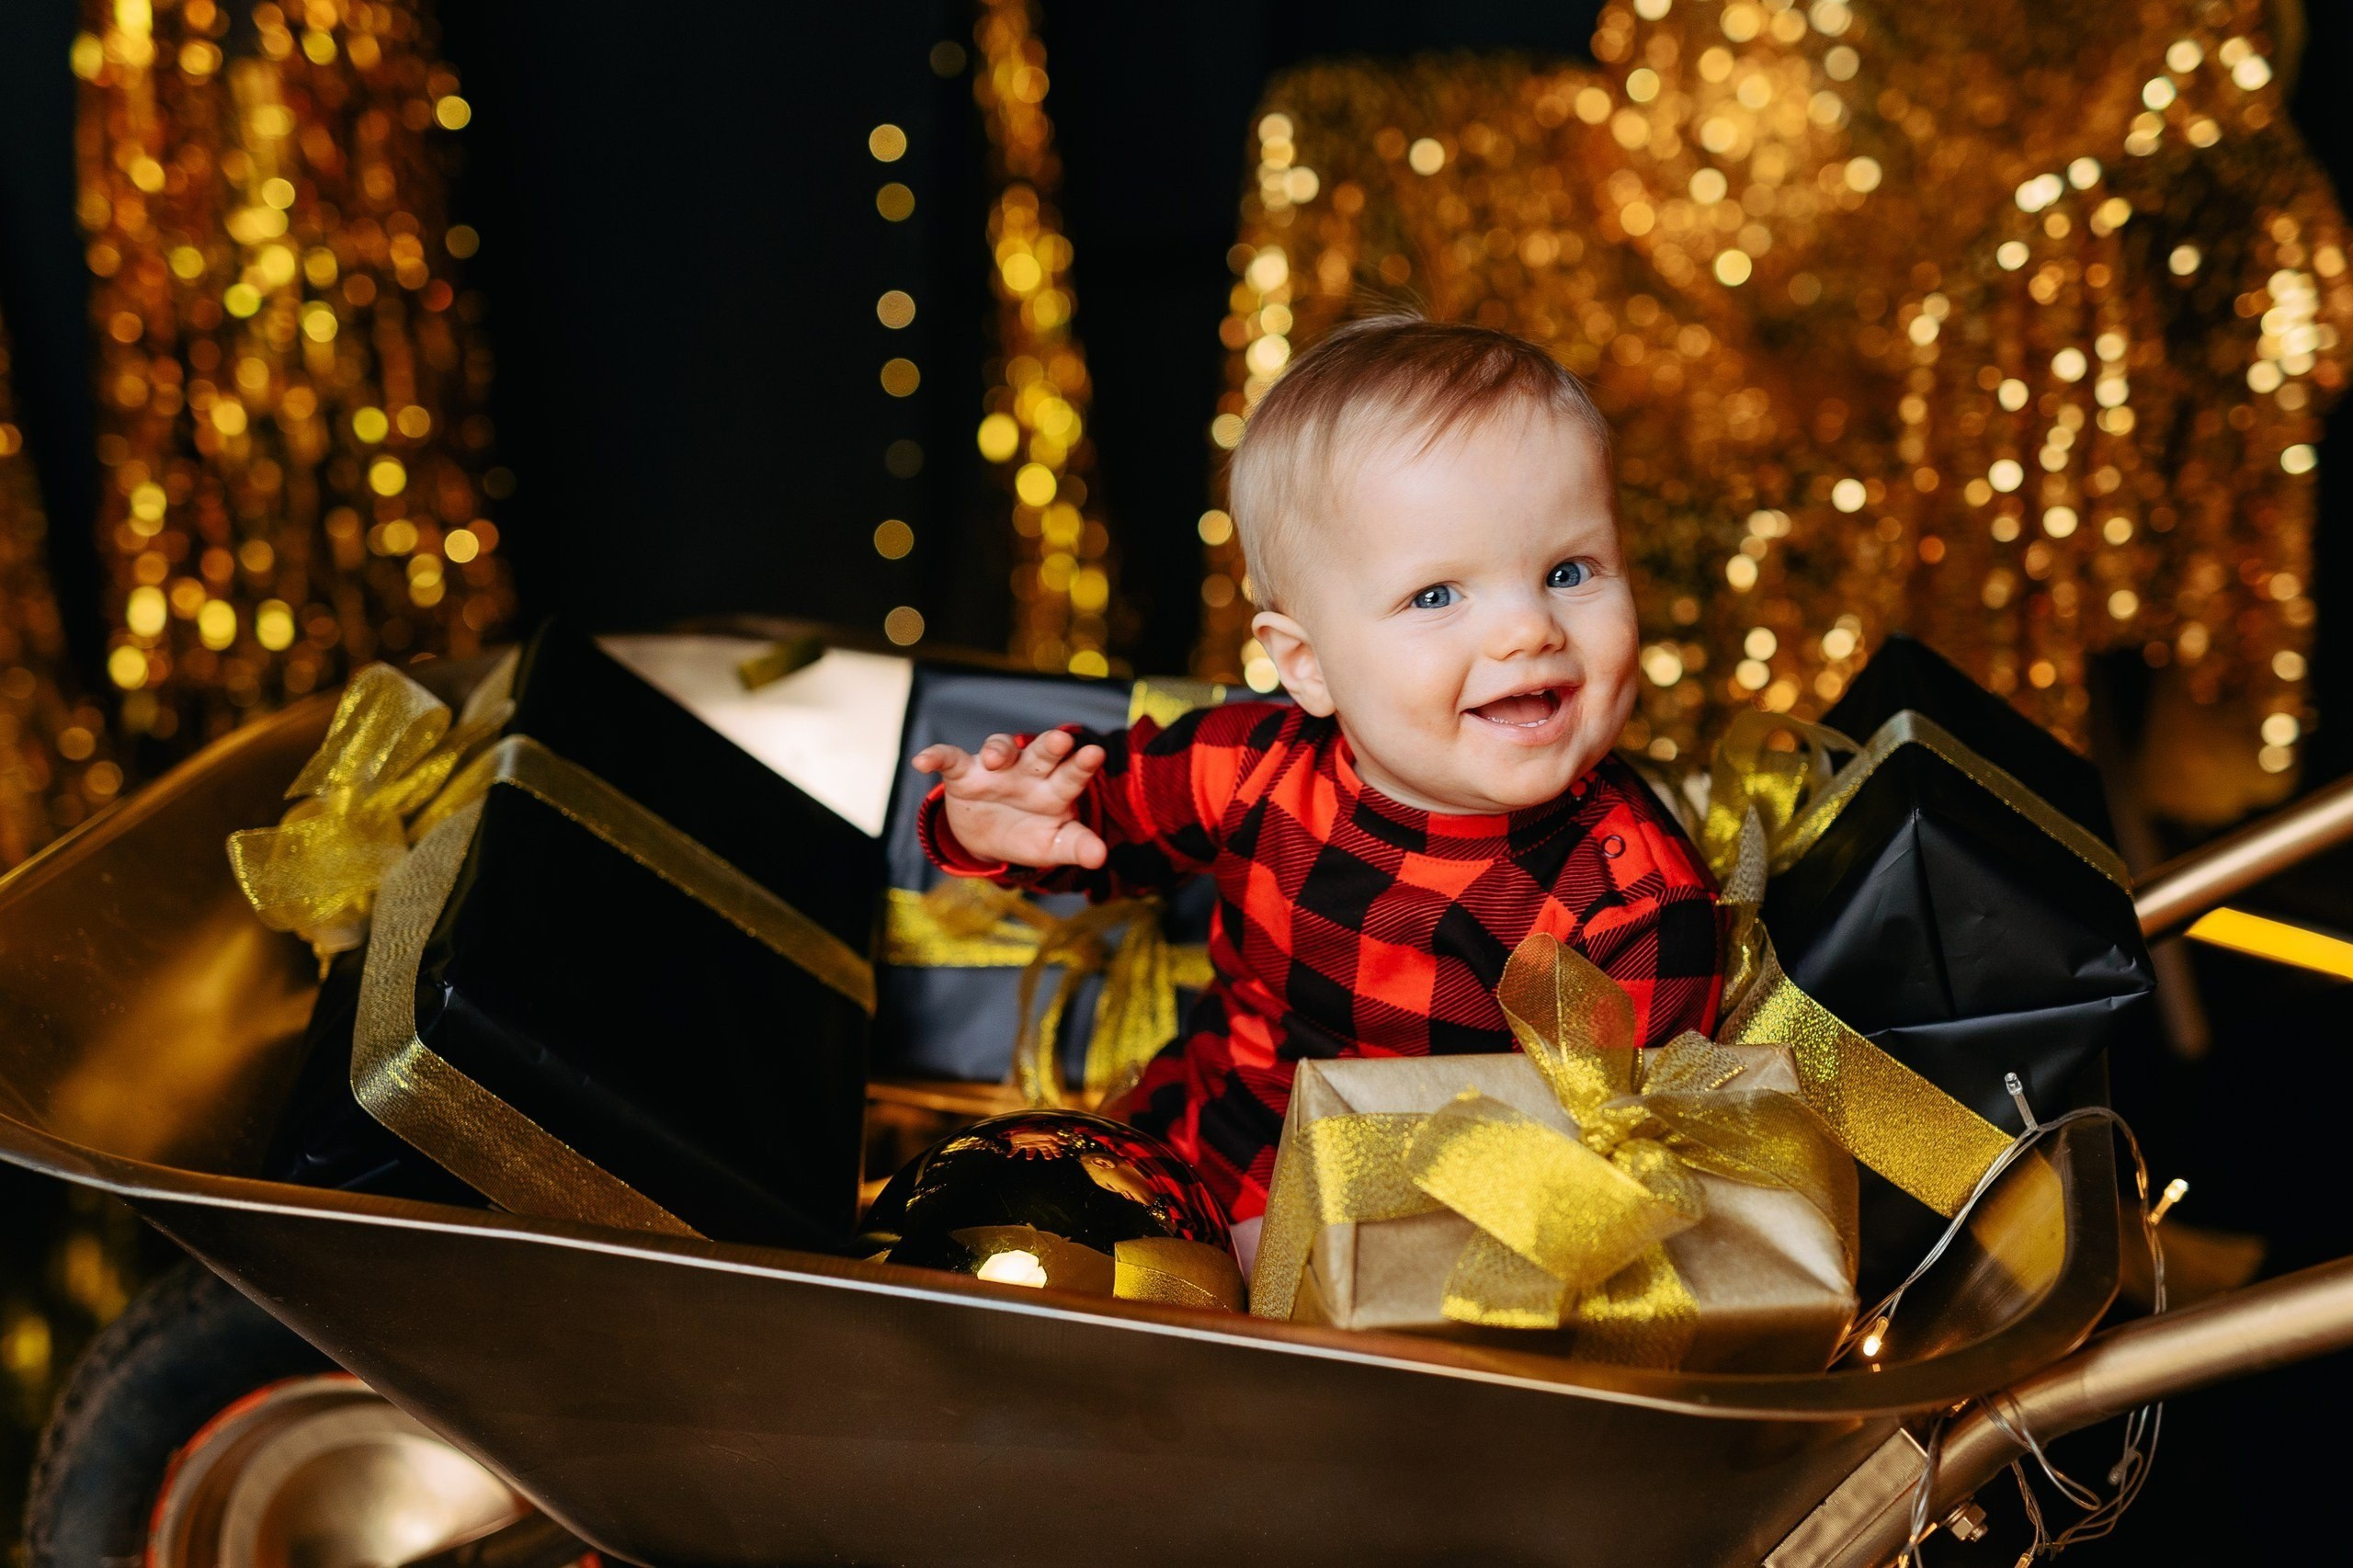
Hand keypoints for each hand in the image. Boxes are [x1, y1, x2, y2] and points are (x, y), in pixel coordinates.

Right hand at [911, 729, 1108, 868]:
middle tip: (1060, 740)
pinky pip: (949, 759)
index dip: (1082, 765)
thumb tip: (1100, 858)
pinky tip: (923, 761)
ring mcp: (995, 770)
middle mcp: (1029, 772)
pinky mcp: (964, 774)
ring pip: (999, 747)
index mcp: (1055, 789)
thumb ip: (1077, 846)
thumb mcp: (1052, 845)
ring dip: (997, 749)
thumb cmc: (1029, 836)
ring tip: (994, 758)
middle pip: (1041, 753)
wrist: (989, 840)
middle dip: (1049, 745)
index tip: (1095, 754)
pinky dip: (936, 756)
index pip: (1072, 775)